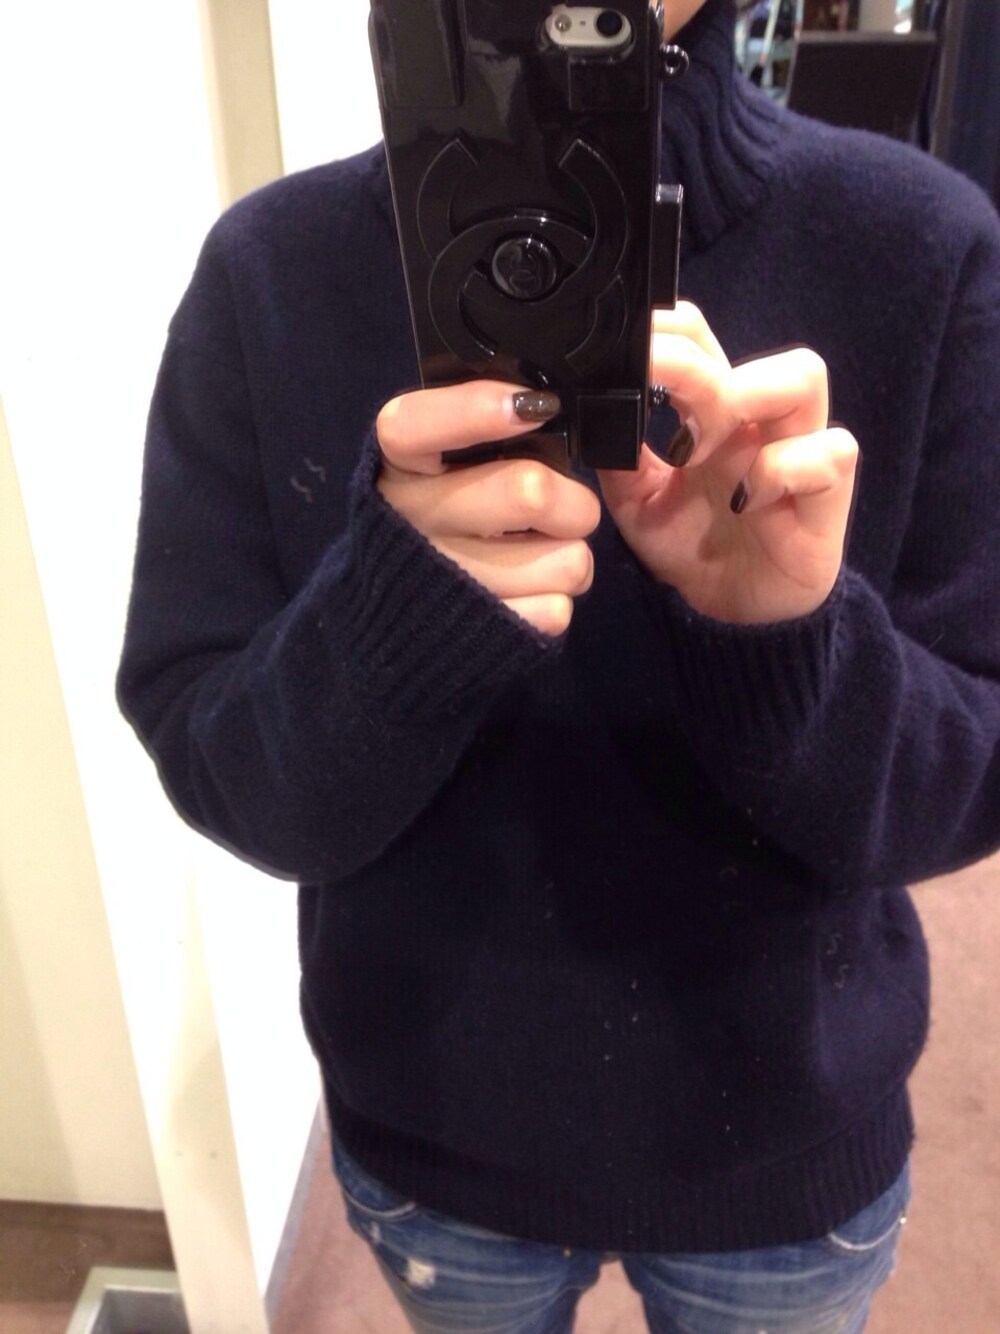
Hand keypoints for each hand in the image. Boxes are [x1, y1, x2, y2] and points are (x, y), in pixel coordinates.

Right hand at [376, 381, 600, 636]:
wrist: (404, 613)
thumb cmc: (448, 511)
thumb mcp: (449, 458)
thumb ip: (496, 421)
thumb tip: (588, 389)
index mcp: (399, 464)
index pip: (411, 425)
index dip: (475, 411)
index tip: (536, 406)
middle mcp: (411, 517)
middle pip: (528, 492)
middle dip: (574, 501)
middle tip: (568, 505)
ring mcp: (444, 578)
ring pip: (563, 559)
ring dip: (572, 555)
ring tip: (547, 551)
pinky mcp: (479, 630)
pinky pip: (556, 609)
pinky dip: (558, 597)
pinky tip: (531, 588)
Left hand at [598, 303, 859, 624]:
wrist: (727, 610)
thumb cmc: (691, 546)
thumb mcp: (635, 501)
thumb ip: (618, 455)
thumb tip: (589, 409)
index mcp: (716, 411)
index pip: (701, 337)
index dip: (668, 332)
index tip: (629, 357)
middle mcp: (761, 421)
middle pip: (747, 336)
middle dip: (702, 367)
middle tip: (665, 405)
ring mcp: (799, 452)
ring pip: (805, 376)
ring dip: (750, 396)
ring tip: (706, 445)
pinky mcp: (826, 496)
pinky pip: (829, 453)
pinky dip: (783, 467)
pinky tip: (745, 498)